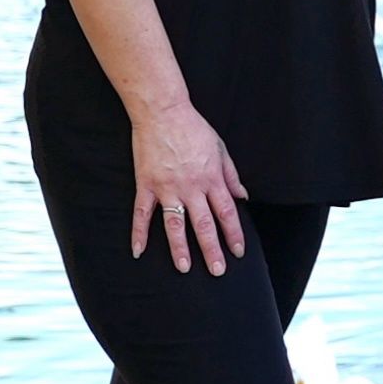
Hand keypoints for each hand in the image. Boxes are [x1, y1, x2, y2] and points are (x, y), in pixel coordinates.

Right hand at [129, 101, 248, 274]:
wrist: (163, 112)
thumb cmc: (194, 128)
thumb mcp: (220, 149)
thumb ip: (231, 175)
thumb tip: (244, 197)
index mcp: (212, 179)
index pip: (227, 213)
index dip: (233, 235)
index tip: (238, 252)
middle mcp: (191, 187)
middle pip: (204, 225)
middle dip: (211, 250)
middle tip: (217, 271)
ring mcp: (167, 188)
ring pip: (175, 225)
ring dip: (179, 248)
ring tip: (184, 269)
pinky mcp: (146, 185)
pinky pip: (141, 214)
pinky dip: (138, 234)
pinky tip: (138, 252)